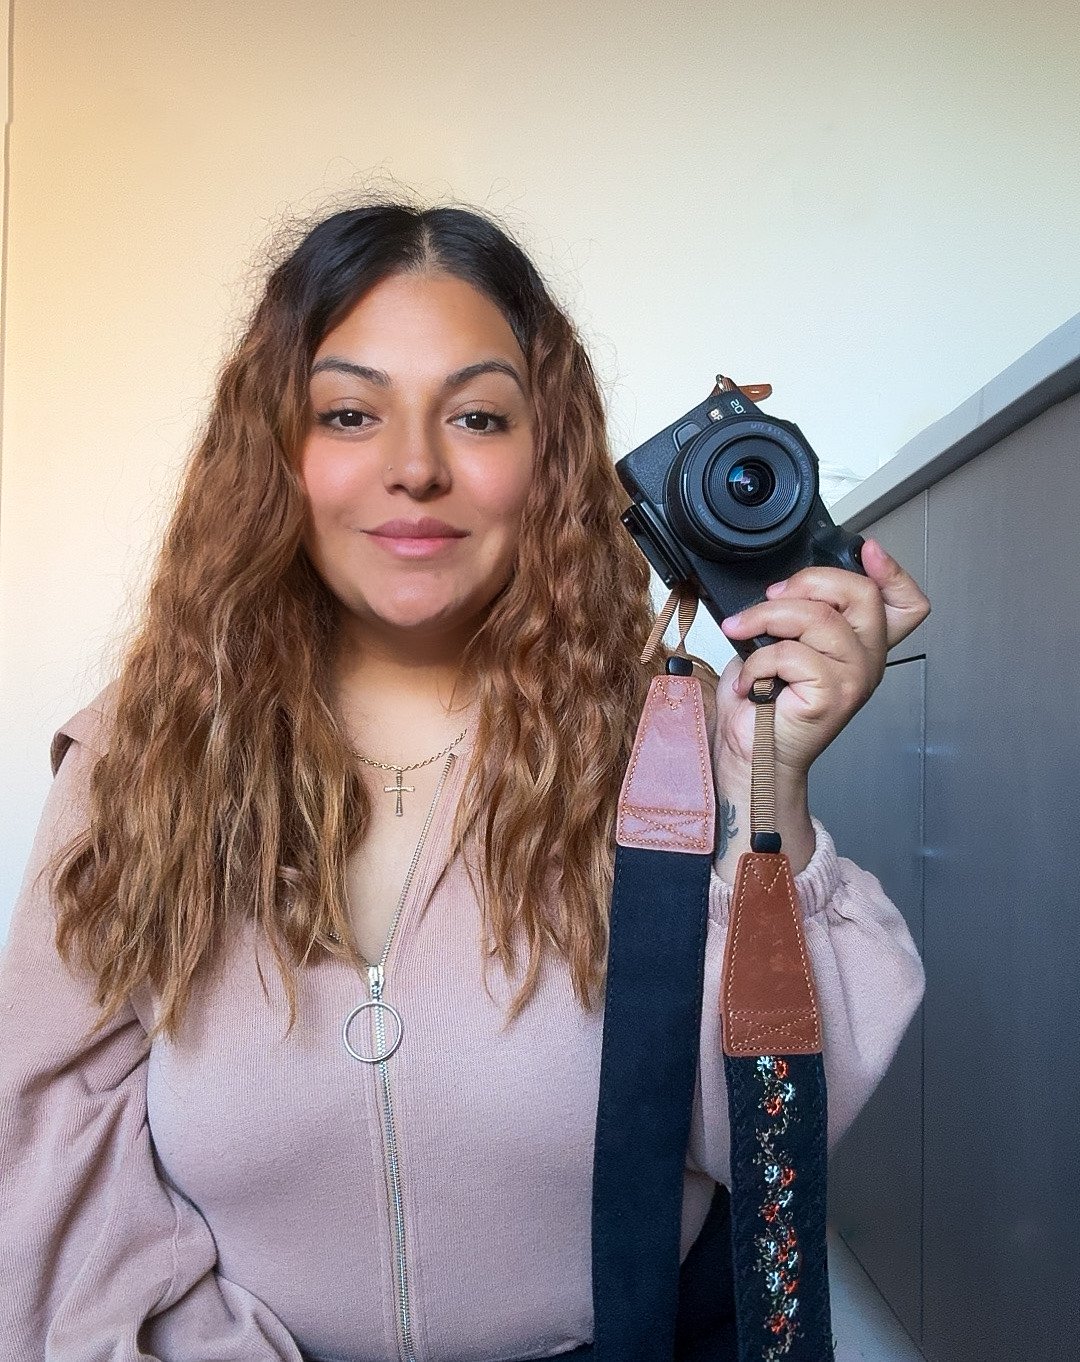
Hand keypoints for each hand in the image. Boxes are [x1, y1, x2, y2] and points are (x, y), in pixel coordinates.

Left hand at [713, 539, 930, 777]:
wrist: (748, 752)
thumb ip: (800, 613)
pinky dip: (757, 661)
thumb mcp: (780, 641)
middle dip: (807, 581)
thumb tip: (784, 583)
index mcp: (860, 643)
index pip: (905, 604)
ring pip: (818, 619)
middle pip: (861, 593)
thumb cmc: (761, 701)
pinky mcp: (834, 695)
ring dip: (767, 618)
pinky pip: (792, 653)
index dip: (893, 572)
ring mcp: (855, 678)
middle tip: (770, 597)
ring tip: (742, 634)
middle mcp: (868, 660)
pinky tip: (750, 680)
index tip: (867, 549)